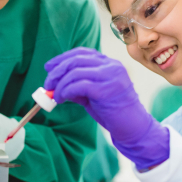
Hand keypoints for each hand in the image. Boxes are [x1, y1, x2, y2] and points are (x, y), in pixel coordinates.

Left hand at [44, 48, 168, 169]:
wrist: (134, 128)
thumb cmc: (114, 112)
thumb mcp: (94, 94)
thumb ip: (79, 85)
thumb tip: (56, 83)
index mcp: (110, 64)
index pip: (83, 52)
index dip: (63, 58)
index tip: (49, 67)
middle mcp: (112, 66)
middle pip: (76, 60)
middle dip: (57, 70)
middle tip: (48, 84)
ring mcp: (110, 77)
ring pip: (75, 72)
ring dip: (60, 84)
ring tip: (55, 95)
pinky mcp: (106, 90)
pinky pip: (78, 85)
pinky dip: (66, 91)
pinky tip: (62, 99)